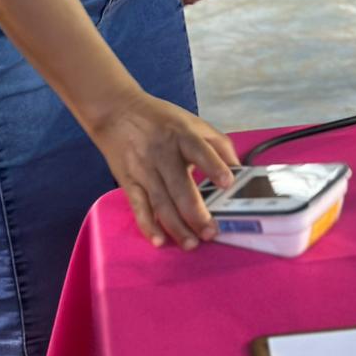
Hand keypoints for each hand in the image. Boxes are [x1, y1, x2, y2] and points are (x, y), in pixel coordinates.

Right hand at [90, 88, 239, 247]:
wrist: (117, 112)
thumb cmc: (162, 120)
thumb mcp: (193, 122)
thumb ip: (218, 143)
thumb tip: (238, 170)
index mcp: (182, 135)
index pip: (199, 150)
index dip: (214, 166)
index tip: (228, 183)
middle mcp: (163, 153)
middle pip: (180, 187)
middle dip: (196, 213)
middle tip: (211, 233)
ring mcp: (145, 169)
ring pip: (162, 202)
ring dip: (177, 226)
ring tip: (192, 243)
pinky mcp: (129, 181)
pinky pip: (139, 207)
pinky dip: (148, 225)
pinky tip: (159, 240)